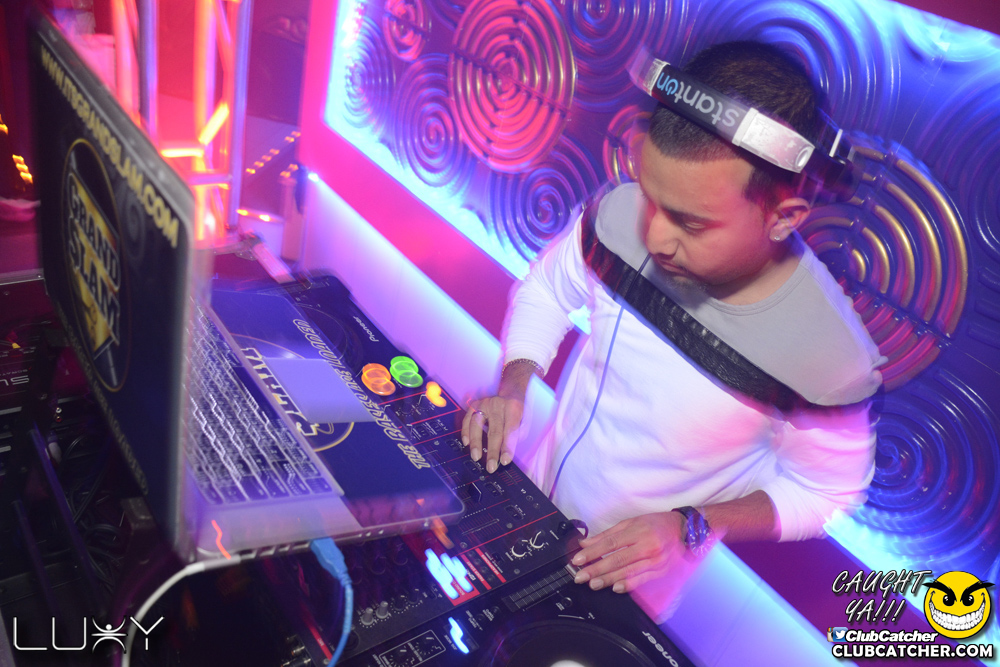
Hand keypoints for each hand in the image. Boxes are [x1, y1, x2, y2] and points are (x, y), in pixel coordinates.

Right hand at [461, 396, 522, 473]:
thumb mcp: (526, 417)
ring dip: (476, 443)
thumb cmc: (518, 408)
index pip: (510, 430)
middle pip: (494, 430)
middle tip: (491, 466)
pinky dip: (466, 432)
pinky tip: (466, 443)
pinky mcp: (474, 404)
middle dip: (492, 451)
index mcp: (513, 407)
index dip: (507, 447)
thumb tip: (508, 449)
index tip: (504, 461)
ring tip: (476, 457)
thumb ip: (519, 432)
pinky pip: (467, 419)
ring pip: (477, 424)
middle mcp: (497, 404)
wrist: (511, 389)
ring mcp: (484, 403)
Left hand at [570, 512, 693, 593]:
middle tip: (580, 576)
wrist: (683, 530)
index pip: (610, 543)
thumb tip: (586, 543)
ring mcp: (654, 560)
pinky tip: (616, 588)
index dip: (593, 552)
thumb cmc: (655, 524)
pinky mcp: (660, 571)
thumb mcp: (631, 522)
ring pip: (628, 571)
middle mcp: (646, 546)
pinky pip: (642, 580)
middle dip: (596, 569)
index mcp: (637, 531)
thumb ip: (608, 535)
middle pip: (617, 559)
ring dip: (608, 579)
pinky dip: (628, 584)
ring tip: (593, 583)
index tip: (578, 559)